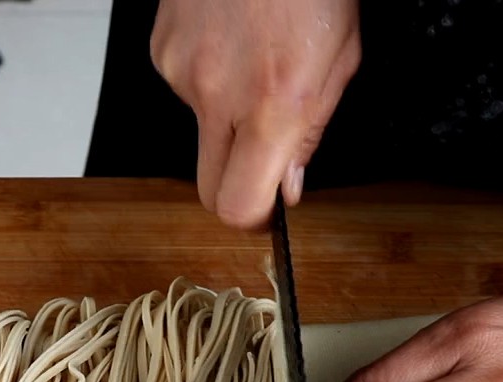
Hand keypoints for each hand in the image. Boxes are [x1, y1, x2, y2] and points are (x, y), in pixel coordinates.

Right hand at [150, 0, 360, 228]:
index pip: (237, 204)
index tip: (266, 210)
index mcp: (274, 104)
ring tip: (253, 61)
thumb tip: (288, 185)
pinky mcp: (162, 52)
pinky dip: (207, 76)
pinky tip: (230, 41)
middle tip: (258, 160)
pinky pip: (184, 87)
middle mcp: (219, 95)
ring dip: (225, 113)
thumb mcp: (341, 58)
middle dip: (233, 186)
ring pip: (199, 130)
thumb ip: (311, 132)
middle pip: (206, 189)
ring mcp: (182, 73)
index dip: (252, 218)